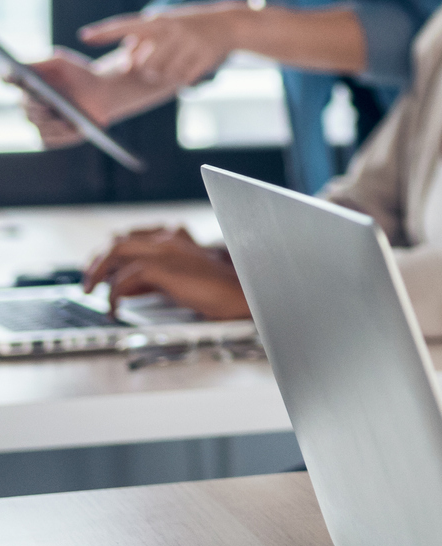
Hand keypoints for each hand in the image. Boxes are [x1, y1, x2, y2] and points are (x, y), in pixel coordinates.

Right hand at [12, 50, 102, 146]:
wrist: (104, 92)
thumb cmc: (81, 74)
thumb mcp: (62, 62)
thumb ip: (42, 61)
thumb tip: (22, 66)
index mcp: (28, 85)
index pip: (11, 80)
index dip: (9, 78)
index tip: (12, 75)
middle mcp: (29, 105)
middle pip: (25, 107)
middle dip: (36, 106)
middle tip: (45, 104)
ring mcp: (39, 123)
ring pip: (37, 124)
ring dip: (48, 121)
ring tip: (59, 117)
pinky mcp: (51, 138)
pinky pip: (48, 139)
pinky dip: (57, 134)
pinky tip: (68, 128)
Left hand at [79, 0, 249, 88]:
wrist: (228, 24)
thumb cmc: (188, 26)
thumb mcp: (165, 24)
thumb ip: (143, 39)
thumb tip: (125, 64)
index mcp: (158, 20)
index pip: (125, 25)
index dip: (104, 31)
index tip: (84, 36)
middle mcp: (171, 30)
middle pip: (144, 65)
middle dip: (146, 71)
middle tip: (154, 66)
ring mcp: (189, 44)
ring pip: (163, 75)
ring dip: (165, 77)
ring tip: (174, 65)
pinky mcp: (204, 57)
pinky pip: (183, 80)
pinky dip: (182, 79)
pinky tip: (189, 67)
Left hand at [82, 227, 249, 319]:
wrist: (247, 294)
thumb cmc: (224, 290)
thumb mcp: (188, 277)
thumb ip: (161, 275)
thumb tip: (130, 286)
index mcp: (177, 237)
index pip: (133, 237)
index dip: (114, 254)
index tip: (104, 271)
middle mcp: (169, 238)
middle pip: (119, 241)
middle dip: (99, 261)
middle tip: (89, 282)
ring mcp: (165, 250)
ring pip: (116, 251)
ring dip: (98, 273)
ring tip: (91, 292)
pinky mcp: (163, 268)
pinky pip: (124, 278)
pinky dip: (113, 294)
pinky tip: (114, 308)